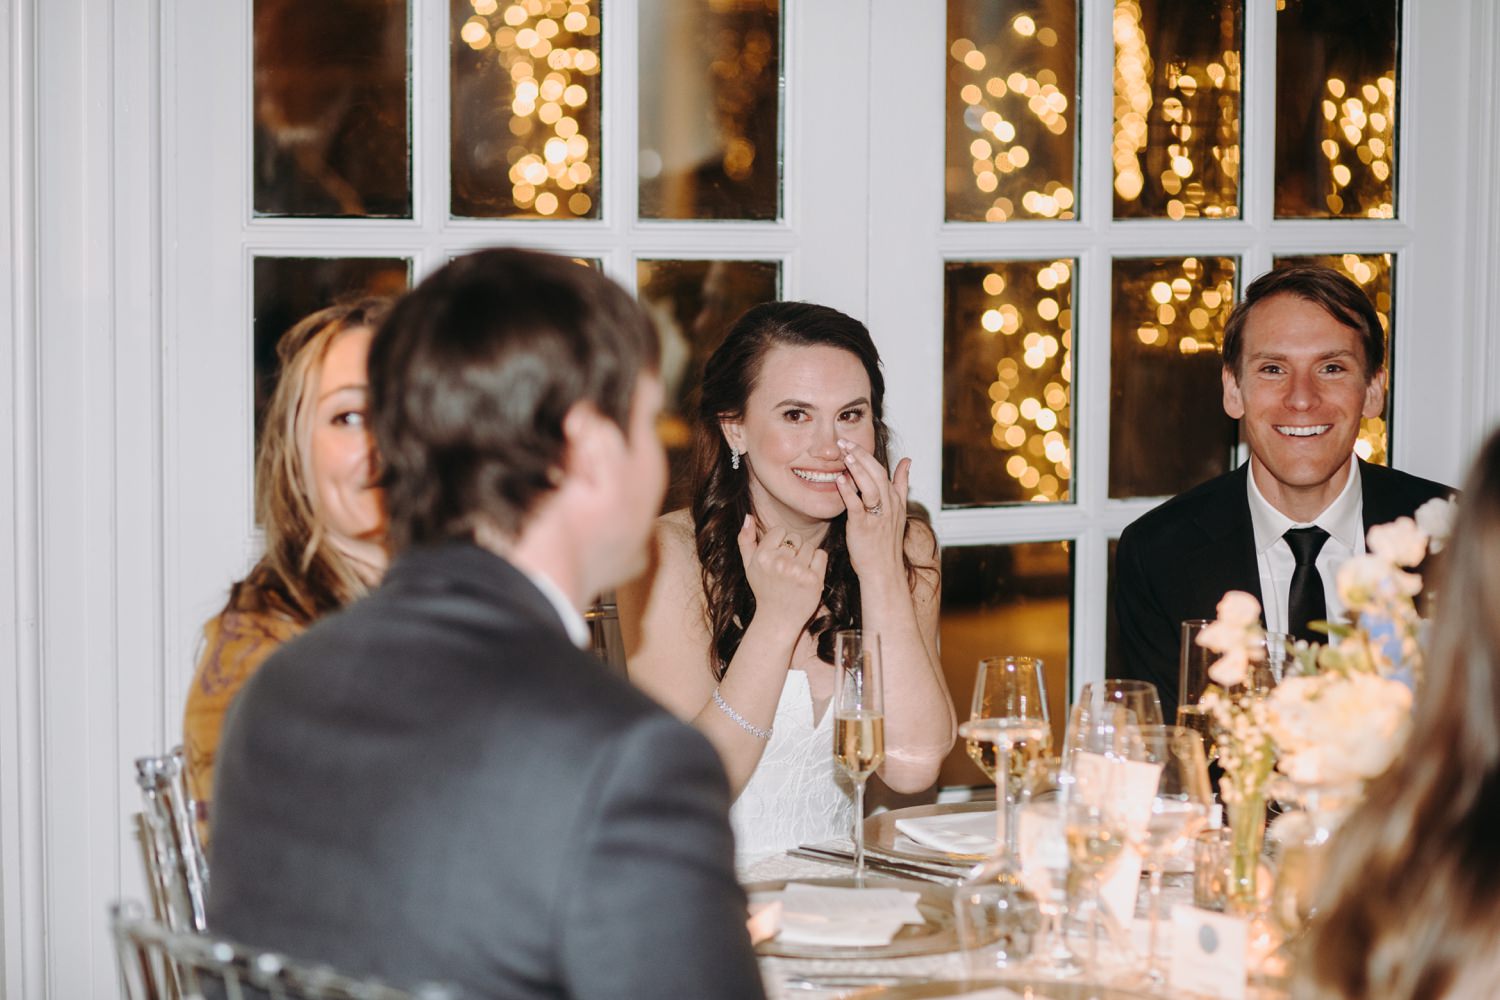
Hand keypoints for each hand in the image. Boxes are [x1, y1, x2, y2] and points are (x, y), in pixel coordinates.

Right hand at [737, 514, 827, 632]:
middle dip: (794, 550)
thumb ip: (745, 540)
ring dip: (806, 557)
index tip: (778, 558)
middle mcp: (779, 563)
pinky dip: (818, 562)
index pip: (780, 531)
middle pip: (796, 538)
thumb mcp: (749, 566)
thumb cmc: (764, 589)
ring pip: (809, 546)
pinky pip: (821, 555)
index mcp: (763, 556)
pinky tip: (809, 575)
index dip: (781, 543)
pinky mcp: (814, 580)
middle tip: (788, 569)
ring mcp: (797, 571)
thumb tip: (748, 516)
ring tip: (797, 573)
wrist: (778, 619)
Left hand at [835, 440, 909, 581]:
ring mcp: (877, 516)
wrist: (884, 571)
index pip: (885, 471)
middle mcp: (889, 506)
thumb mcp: (898, 510)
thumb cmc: (885, 543)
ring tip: (845, 454)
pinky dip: (848, 491)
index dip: (869, 456)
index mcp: (895, 500)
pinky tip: (839, 480)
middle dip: (861, 455)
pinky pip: (857, 505)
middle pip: (878, 473)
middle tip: (844, 442)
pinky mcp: (864, 527)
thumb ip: (902, 484)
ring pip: (871, 486)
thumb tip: (907, 461)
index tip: (854, 442)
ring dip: (858, 468)